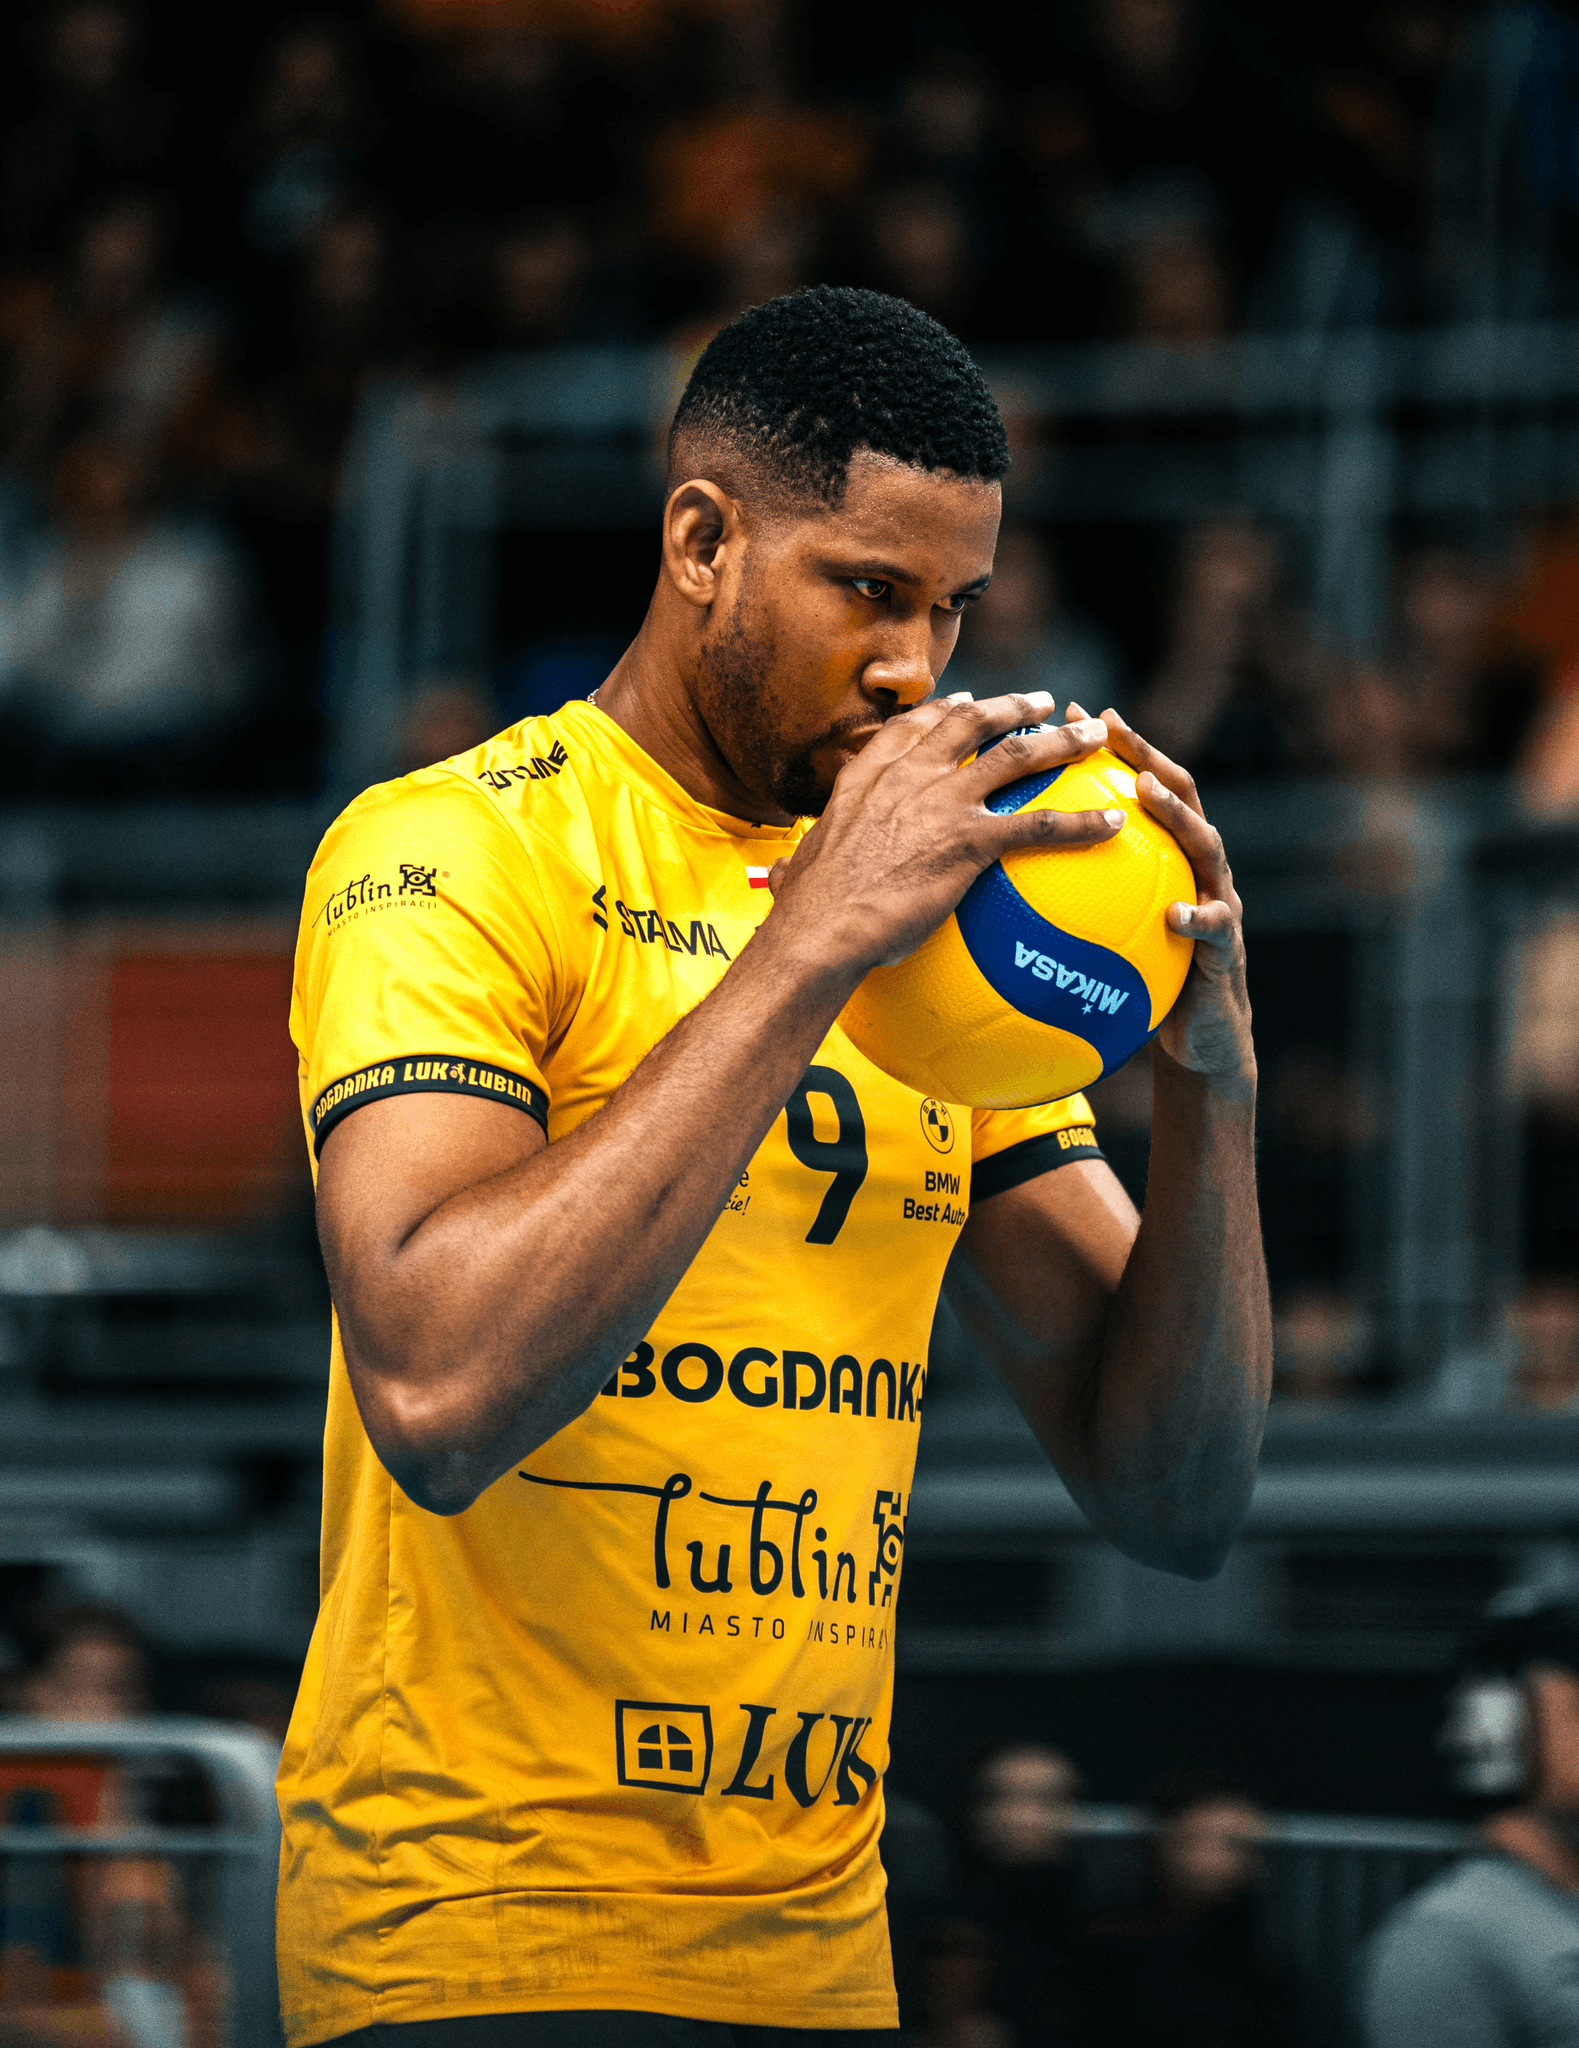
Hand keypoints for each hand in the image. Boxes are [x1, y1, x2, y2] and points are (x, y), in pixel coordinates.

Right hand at [765, 691, 1120, 976]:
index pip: (913, 727)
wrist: (821, 927)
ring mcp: (943, 803)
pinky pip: (1040, 825)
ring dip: (1061, 741)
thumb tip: (784, 876)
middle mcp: (910, 776)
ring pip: (1017, 756)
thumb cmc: (805, 912)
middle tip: (1045, 702)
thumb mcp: (799, 869)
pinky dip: (1081, 822)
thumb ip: (802, 863)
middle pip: (972, 723)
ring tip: (1094, 735)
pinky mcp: (970, 841)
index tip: (965, 702)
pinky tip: (1111, 824)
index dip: (944, 710)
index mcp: (868, 776)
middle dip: (1013, 706)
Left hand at [1078, 701, 1253, 1090]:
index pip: (1135, 787)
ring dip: (1178, 815)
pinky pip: (1214, 928)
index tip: (1068, 711)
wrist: (1197, 1040)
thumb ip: (1062, 902)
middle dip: (1145, 756)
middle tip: (1110, 728)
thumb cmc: (1137, 983)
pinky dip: (1197, 916)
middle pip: (1178, 795)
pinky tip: (1175, 915)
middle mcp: (1194, 867)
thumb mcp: (1095, 936)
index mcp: (1161, 858)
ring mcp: (1217, 900)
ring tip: (1145, 794)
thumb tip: (985, 886)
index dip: (1109, 747)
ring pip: (1205, 846)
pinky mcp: (1227, 948)